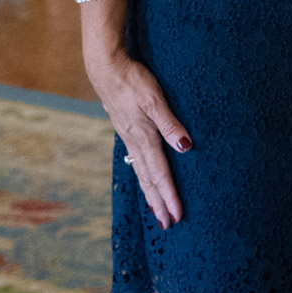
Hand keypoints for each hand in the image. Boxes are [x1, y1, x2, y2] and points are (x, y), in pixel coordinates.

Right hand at [85, 48, 189, 229]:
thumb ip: (170, 123)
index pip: (160, 174)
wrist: (106, 68)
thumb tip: (185, 147)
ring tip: (157, 211)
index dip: (169, 196)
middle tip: (169, 225)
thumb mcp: (155, 99)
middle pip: (149, 180)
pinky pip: (136, 160)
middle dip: (159, 203)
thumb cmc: (133, 80)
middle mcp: (135, 142)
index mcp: (144, 137)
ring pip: (141, 172)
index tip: (177, 215)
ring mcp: (128, 137)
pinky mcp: (126, 130)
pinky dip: (143, 176)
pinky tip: (145, 178)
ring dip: (150, 193)